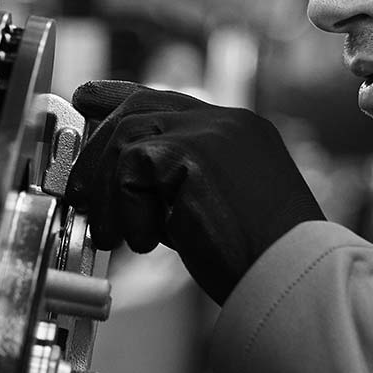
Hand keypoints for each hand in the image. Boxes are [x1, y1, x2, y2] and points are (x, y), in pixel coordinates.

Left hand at [67, 80, 323, 303]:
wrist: (294, 276)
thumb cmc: (260, 258)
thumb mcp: (215, 206)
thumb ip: (176, 184)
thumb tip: (122, 187)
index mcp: (237, 130)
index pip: (166, 99)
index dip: (118, 96)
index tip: (87, 100)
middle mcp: (225, 121)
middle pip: (138, 109)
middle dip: (97, 150)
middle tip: (79, 194)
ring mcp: (210, 132)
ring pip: (126, 137)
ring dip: (105, 193)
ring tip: (112, 236)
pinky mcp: (193, 153)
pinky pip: (131, 169)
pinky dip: (127, 210)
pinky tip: (145, 242)